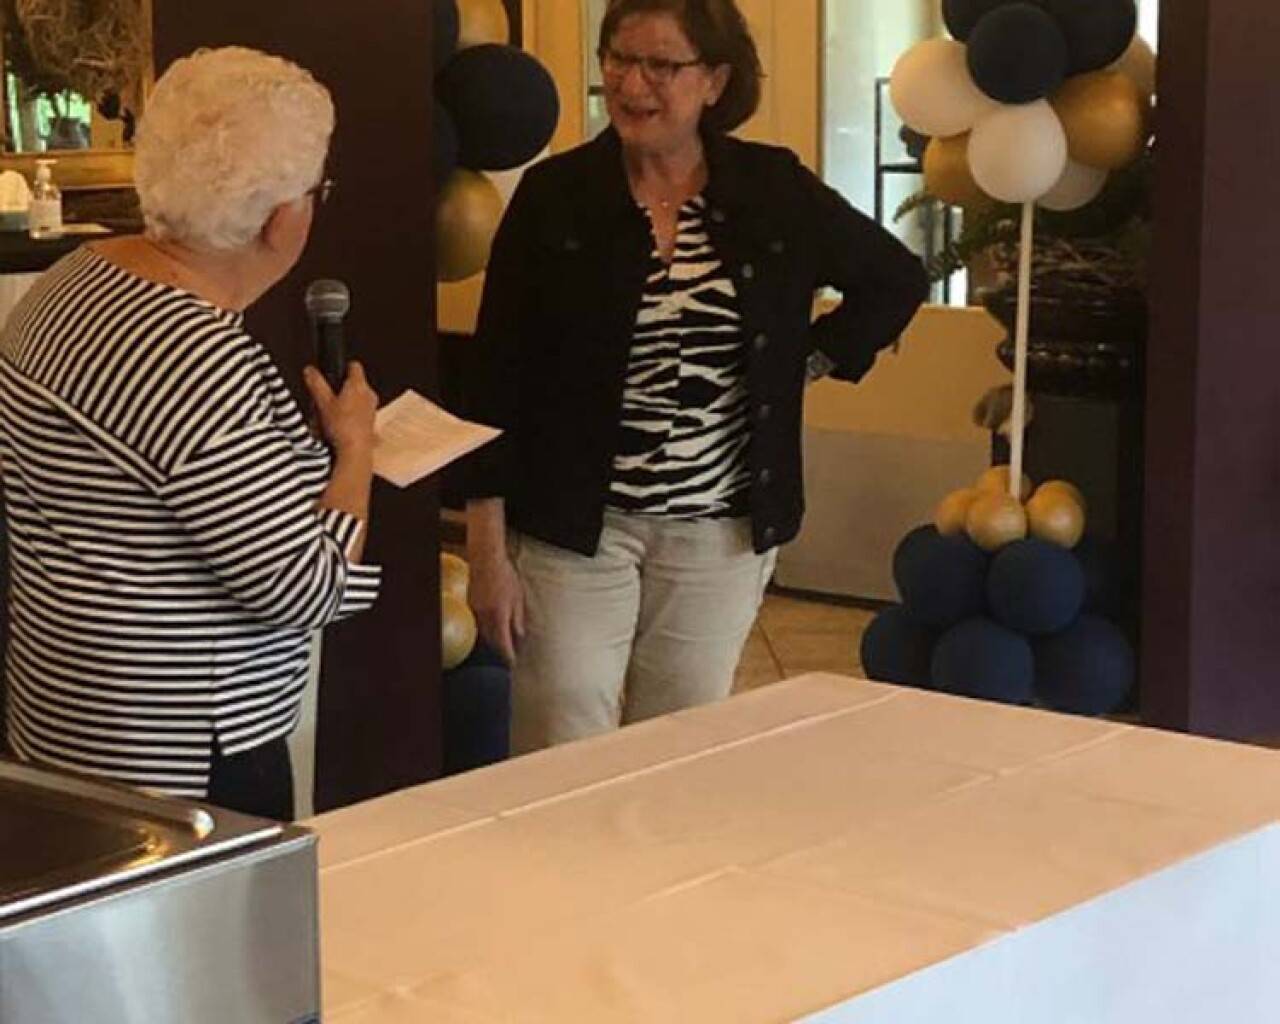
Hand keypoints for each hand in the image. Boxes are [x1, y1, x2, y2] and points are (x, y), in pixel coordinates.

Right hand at [304, 361, 377, 453]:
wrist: (355, 451)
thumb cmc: (343, 427)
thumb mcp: (323, 402)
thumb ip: (316, 383)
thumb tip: (310, 370)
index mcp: (359, 385)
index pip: (354, 366)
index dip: (343, 367)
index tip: (334, 372)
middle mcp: (369, 395)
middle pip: (353, 384)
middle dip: (339, 389)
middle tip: (325, 398)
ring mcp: (371, 409)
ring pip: (355, 400)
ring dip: (342, 404)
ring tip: (328, 415)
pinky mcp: (370, 422)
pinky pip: (358, 413)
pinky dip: (348, 416)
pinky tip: (336, 426)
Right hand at [467, 550, 525, 665]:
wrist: (486, 560)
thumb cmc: (506, 576)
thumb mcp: (518, 597)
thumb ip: (518, 618)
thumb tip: (520, 635)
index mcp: (499, 614)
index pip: (503, 642)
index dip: (508, 655)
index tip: (513, 663)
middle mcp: (485, 616)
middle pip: (491, 641)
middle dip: (500, 650)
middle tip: (509, 656)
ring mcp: (475, 611)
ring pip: (483, 633)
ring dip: (492, 640)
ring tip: (501, 644)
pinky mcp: (470, 606)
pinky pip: (477, 623)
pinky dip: (485, 629)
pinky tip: (492, 628)